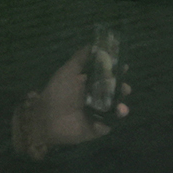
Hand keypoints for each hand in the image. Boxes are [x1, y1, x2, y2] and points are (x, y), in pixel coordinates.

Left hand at [13, 45, 130, 155]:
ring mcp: (96, 114)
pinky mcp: (97, 128)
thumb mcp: (68, 71)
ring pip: (115, 108)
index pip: (106, 77)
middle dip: (122, 88)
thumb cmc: (58, 92)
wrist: (47, 118)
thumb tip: (93, 44)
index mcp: (88, 85)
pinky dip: (116, 118)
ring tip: (121, 105)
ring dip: (122, 105)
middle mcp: (94, 99)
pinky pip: (111, 123)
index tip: (124, 66)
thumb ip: (80, 58)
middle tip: (124, 87)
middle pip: (114, 92)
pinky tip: (118, 112)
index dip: (116, 71)